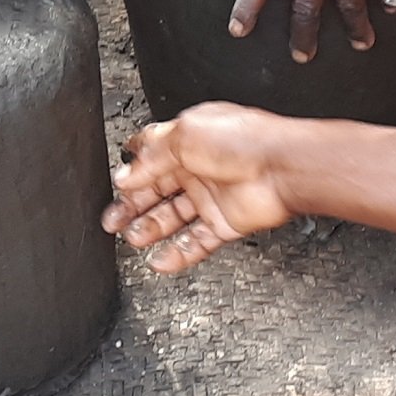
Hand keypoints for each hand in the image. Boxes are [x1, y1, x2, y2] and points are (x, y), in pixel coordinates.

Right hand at [102, 105, 302, 271]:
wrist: (283, 167)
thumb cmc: (245, 140)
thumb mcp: (185, 135)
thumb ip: (151, 157)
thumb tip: (126, 173)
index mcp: (188, 140)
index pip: (151, 158)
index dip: (132, 172)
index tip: (115, 185)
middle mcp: (198, 168)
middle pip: (156, 191)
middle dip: (132, 206)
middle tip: (112, 220)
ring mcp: (212, 197)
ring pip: (173, 218)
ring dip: (151, 229)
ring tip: (132, 239)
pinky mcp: (225, 222)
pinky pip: (196, 242)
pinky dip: (177, 253)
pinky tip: (160, 260)